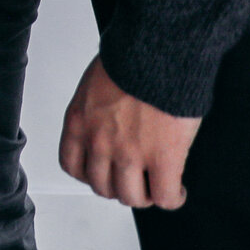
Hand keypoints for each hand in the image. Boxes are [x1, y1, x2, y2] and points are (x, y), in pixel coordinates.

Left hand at [60, 56, 200, 209]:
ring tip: (157, 187)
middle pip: (103, 187)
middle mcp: (99, 141)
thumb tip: (112, 120)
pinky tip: (177, 190)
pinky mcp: (163, 158)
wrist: (157, 52)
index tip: (105, 173)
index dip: (91, 175)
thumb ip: (97, 110)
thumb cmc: (130, 58)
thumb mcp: (96, 84)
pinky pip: (164, 196)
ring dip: (145, 195)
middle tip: (135, 181)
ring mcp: (129, 153)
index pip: (72, 165)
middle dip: (120, 186)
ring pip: (132, 197)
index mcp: (79, 121)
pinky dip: (171, 198)